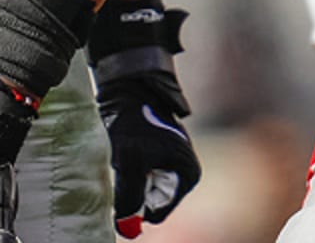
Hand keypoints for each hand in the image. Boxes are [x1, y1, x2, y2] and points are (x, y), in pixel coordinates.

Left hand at [89, 0, 200, 233]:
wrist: (129, 87)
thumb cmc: (133, 121)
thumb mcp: (129, 163)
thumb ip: (130, 198)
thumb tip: (127, 228)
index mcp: (188, 173)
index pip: (158, 211)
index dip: (137, 203)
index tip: (127, 181)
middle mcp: (185, 169)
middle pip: (151, 201)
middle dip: (134, 188)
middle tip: (125, 164)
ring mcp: (172, 160)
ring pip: (143, 188)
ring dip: (129, 178)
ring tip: (125, 154)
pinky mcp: (158, 153)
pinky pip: (139, 175)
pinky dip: (128, 168)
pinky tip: (125, 149)